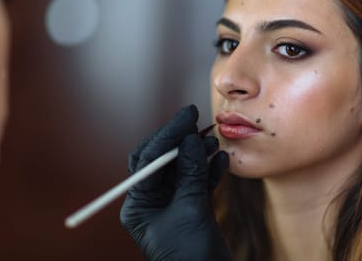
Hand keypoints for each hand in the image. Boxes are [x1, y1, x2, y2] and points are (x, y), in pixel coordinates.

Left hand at [120, 105, 230, 260]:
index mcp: (139, 203)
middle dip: (181, 141)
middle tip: (199, 123)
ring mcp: (172, 205)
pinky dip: (209, 171)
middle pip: (164, 160)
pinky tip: (222, 161)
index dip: (168, 134)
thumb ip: (190, 172)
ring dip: (199, 154)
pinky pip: (197, 182)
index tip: (188, 115)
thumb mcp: (189, 209)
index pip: (148, 158)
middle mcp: (151, 201)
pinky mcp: (191, 209)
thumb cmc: (189, 254)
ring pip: (183, 169)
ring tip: (214, 142)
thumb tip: (190, 140)